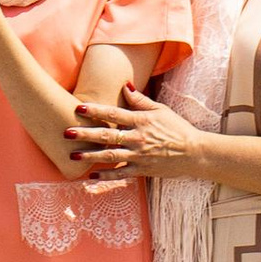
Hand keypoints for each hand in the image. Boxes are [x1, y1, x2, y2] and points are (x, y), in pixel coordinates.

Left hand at [68, 86, 208, 180]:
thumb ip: (140, 100)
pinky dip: (107, 176)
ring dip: (90, 156)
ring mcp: (139, 156)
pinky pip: (121, 174)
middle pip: (107, 136)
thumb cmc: (177, 128)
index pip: (114, 114)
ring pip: (110, 156)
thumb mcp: (160, 110)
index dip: (95, 111)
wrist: (194, 153)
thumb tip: (125, 85)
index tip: (79, 108)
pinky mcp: (142, 170)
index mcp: (141, 121)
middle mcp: (138, 138)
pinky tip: (92, 176)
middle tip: (66, 133)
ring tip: (73, 156)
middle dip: (85, 134)